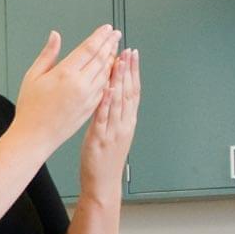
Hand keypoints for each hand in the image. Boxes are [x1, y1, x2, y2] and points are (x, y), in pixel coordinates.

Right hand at [12, 24, 120, 148]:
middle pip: (101, 58)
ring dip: (113, 59)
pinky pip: (105, 88)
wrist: (35, 136)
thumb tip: (55, 36)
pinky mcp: (91, 108)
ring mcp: (88, 97)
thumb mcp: (33, 76)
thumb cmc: (30, 108)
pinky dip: (110, 76)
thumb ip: (48, 54)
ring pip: (106, 73)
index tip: (107, 29)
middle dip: (110, 44)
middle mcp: (80, 85)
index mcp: (65, 74)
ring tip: (115, 49)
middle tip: (116, 34)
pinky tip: (111, 71)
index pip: (88, 49)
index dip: (100, 37)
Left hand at [80, 49, 141, 190]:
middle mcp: (124, 124)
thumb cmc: (105, 159)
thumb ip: (116, 115)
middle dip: (129, 69)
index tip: (133, 54)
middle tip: (128, 50)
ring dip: (119, 80)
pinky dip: (106, 102)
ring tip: (118, 62)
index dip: (134, 71)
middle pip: (129, 92)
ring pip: (119, 102)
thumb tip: (114, 94)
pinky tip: (107, 88)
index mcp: (127, 121)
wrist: (103, 183)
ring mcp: (114, 131)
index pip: (133, 91)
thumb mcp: (115, 134)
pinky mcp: (100, 138)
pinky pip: (104, 117)